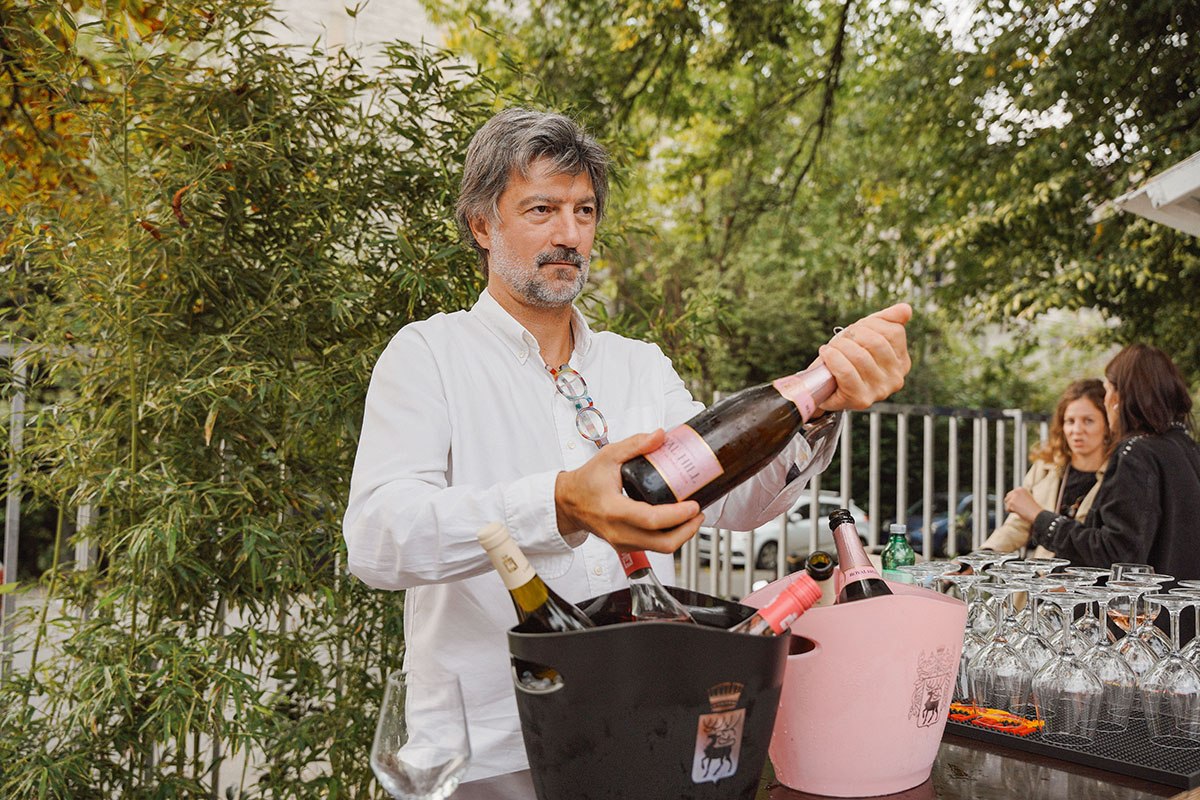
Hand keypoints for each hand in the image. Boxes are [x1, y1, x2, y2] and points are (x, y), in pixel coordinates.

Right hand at [554, 430, 702, 553]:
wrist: (569, 503)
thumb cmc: (586, 481)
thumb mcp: (608, 456)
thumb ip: (635, 444)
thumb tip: (660, 436)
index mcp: (614, 509)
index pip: (651, 520)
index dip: (677, 515)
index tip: (693, 506)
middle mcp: (619, 531)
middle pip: (662, 544)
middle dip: (688, 531)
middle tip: (698, 513)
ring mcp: (623, 542)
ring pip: (661, 549)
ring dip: (682, 535)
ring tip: (692, 517)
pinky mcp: (626, 546)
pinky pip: (654, 548)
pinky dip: (670, 537)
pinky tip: (677, 522)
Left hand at [818, 303, 911, 410]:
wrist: (824, 386)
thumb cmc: (847, 359)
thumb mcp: (867, 336)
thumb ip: (887, 321)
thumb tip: (906, 309)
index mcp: (902, 361)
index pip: (893, 331)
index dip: (869, 324)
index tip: (854, 330)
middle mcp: (896, 378)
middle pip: (876, 342)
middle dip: (853, 334)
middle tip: (841, 339)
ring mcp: (880, 391)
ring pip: (859, 356)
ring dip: (839, 346)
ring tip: (831, 349)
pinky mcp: (861, 400)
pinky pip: (846, 371)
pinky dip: (832, 358)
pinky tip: (826, 354)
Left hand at [1004, 487, 1041, 522]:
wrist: (1037, 514)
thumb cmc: (1032, 508)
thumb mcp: (1025, 498)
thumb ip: (1018, 496)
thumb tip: (1007, 499)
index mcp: (1020, 489)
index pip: (1010, 495)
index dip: (1015, 502)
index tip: (1022, 504)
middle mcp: (1016, 490)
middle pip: (1006, 499)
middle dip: (1012, 504)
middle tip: (1021, 507)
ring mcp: (1014, 496)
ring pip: (1007, 504)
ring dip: (1012, 508)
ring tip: (1021, 509)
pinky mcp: (1011, 502)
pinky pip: (1007, 509)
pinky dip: (1012, 512)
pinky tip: (1020, 511)